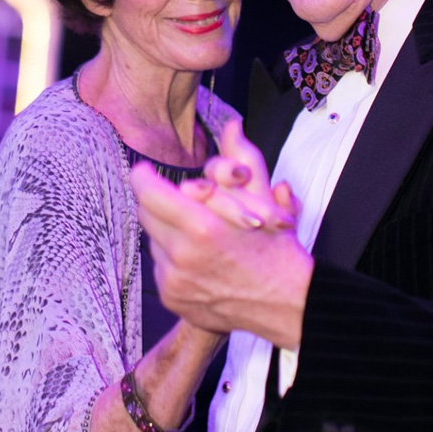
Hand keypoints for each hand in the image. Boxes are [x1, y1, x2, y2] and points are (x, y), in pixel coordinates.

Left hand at [132, 120, 312, 348]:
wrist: (288, 306)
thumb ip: (242, 158)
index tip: (147, 171)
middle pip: (146, 213)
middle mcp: (182, 256)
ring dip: (169, 232)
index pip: (147, 191)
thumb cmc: (277, 251)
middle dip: (159, 202)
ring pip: (154, 240)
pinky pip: (160, 267)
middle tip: (181, 201)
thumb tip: (232, 125)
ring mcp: (174, 281)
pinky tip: (201, 261)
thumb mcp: (263, 199)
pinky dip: (174, 260)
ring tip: (201, 237)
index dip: (145, 176)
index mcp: (202, 228)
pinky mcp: (172, 298)